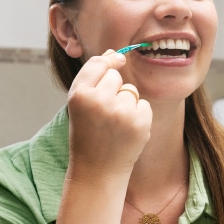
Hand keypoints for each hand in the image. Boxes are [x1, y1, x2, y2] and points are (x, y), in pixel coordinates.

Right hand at [66, 50, 152, 179]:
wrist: (97, 170)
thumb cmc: (87, 134)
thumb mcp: (81, 104)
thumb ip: (94, 77)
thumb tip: (114, 53)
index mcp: (79, 95)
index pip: (98, 64)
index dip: (109, 61)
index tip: (117, 60)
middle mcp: (99, 101)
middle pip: (115, 76)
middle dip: (114, 89)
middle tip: (104, 114)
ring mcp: (121, 112)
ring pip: (131, 91)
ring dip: (126, 103)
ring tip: (114, 125)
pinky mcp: (139, 122)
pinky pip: (144, 104)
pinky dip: (138, 116)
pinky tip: (127, 131)